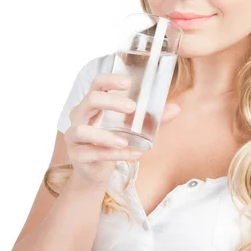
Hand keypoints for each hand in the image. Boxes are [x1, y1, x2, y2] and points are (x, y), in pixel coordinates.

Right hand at [64, 73, 180, 183]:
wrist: (94, 171)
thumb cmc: (112, 141)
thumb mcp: (131, 128)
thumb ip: (152, 118)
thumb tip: (176, 108)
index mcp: (93, 104)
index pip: (97, 84)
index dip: (110, 80)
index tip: (128, 82)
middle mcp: (80, 116)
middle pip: (90, 100)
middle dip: (111, 101)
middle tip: (132, 107)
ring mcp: (74, 136)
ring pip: (84, 131)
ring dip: (105, 136)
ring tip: (125, 140)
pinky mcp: (76, 155)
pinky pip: (94, 154)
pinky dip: (115, 155)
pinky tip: (133, 154)